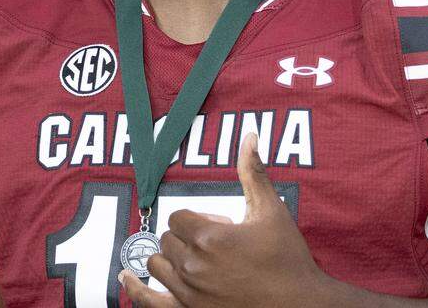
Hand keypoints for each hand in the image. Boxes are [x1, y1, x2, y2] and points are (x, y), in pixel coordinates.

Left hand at [119, 132, 327, 306]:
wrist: (302, 306)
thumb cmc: (288, 260)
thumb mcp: (272, 211)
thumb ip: (254, 172)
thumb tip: (249, 136)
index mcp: (209, 238)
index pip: (178, 218)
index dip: (198, 220)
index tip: (222, 227)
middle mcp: (193, 266)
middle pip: (168, 240)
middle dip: (188, 238)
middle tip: (219, 246)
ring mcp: (188, 295)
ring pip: (158, 265)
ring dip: (172, 259)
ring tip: (195, 260)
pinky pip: (149, 303)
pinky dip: (135, 290)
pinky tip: (125, 279)